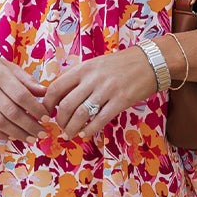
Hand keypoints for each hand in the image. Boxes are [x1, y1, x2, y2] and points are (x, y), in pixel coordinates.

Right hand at [0, 49, 52, 140]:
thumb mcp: (5, 65)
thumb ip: (25, 79)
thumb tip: (45, 92)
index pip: (21, 95)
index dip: (36, 109)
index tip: (47, 118)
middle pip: (12, 112)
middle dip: (30, 126)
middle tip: (42, 133)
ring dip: (18, 133)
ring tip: (31, 138)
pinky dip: (1, 135)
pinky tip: (13, 136)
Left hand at [42, 46, 159, 139]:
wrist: (150, 62)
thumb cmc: (121, 64)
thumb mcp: (95, 65)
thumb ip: (79, 78)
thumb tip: (60, 96)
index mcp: (83, 69)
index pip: (56, 88)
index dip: (47, 104)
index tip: (47, 113)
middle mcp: (92, 79)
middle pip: (66, 105)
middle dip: (60, 121)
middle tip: (60, 127)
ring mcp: (107, 90)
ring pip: (81, 115)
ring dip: (72, 129)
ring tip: (69, 135)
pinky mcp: (121, 101)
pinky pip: (100, 120)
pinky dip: (89, 130)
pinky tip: (85, 134)